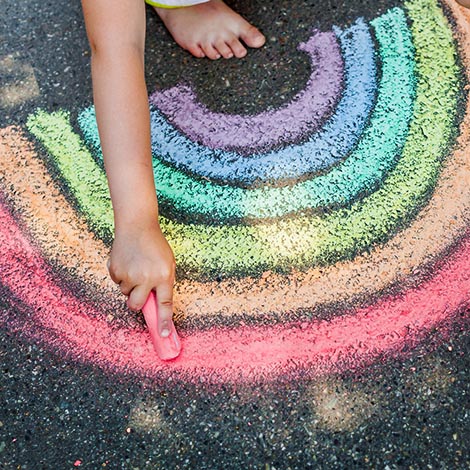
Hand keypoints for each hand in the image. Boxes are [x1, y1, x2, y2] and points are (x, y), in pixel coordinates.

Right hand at [107, 220, 175, 337]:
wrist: (137, 226)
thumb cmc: (155, 246)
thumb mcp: (167, 263)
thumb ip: (163, 283)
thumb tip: (155, 304)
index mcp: (163, 276)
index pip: (164, 304)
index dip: (164, 321)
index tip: (164, 335)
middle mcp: (146, 277)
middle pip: (137, 305)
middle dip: (137, 303)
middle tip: (139, 292)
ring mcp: (130, 274)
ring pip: (126, 293)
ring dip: (130, 285)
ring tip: (135, 267)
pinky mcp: (116, 270)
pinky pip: (117, 282)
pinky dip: (121, 276)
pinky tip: (127, 262)